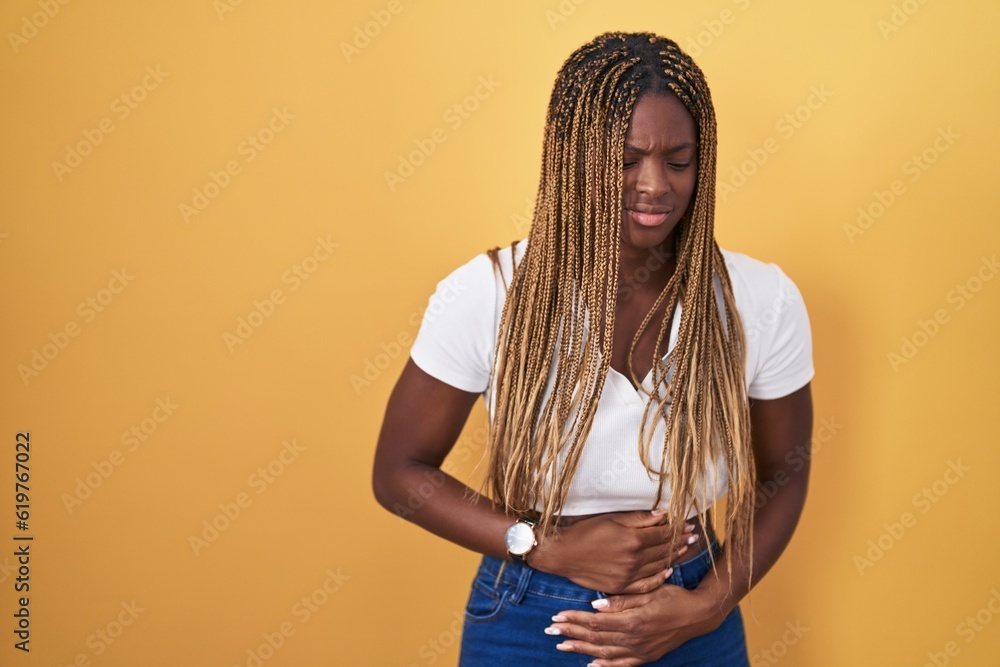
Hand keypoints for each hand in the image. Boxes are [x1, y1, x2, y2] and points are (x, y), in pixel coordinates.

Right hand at [529, 511, 698, 593]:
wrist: (562, 553)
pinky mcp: (621, 586)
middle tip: (694, 536)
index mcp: (633, 540)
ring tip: (686, 550)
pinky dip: (659, 578)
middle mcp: (634, 559)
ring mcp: (628, 575)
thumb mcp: (611, 519)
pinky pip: (646, 584)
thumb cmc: (584, 531)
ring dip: (674, 557)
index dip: (678, 529)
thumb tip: (662, 514)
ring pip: (659, 567)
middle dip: (681, 542)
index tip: (689, 525)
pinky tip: (667, 571)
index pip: (663, 534)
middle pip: (664, 550)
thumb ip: (639, 519)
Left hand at [543, 584, 726, 665]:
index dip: (575, 620)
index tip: (557, 616)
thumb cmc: (674, 596)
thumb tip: (595, 606)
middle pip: (596, 638)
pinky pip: (623, 664)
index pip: (595, 622)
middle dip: (571, 634)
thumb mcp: (649, 591)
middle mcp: (635, 639)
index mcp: (633, 620)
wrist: (698, 614)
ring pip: (604, 652)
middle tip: (551, 630)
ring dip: (581, 650)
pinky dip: (606, 666)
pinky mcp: (647, 656)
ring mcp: (641, 650)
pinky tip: (592, 665)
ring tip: (562, 646)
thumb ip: (622, 601)